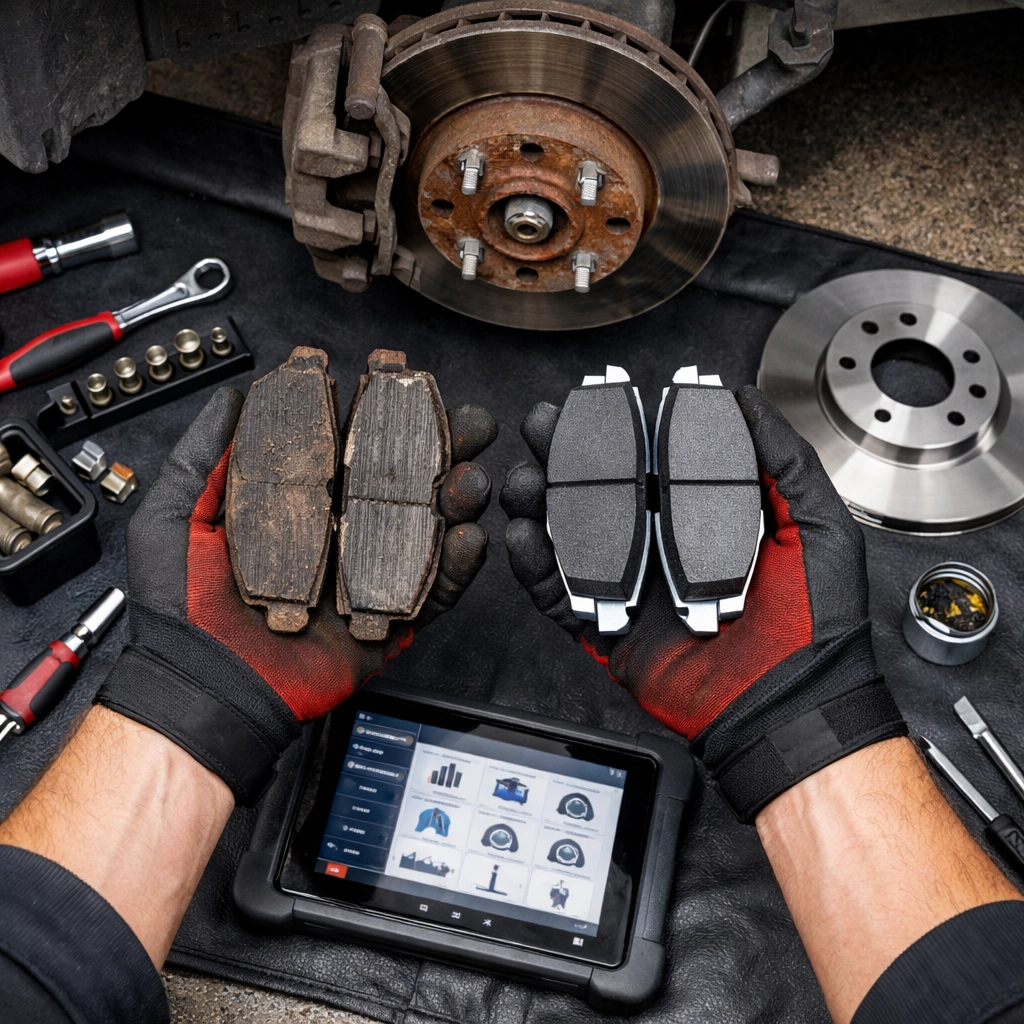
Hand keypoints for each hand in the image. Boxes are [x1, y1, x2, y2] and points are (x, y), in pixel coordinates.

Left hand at [98, 387, 495, 802]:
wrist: (205, 688)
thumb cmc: (181, 610)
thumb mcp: (175, 519)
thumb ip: (203, 458)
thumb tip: (231, 399)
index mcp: (297, 507)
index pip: (349, 448)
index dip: (377, 415)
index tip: (399, 380)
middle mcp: (338, 535)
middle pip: (402, 482)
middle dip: (439, 449)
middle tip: (466, 422)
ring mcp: (367, 577)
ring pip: (427, 529)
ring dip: (456, 499)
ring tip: (469, 478)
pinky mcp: (386, 619)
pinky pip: (433, 592)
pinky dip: (455, 566)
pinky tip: (467, 536)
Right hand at [502, 385, 904, 820]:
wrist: (793, 705)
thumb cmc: (816, 622)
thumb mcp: (816, 523)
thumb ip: (781, 459)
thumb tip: (746, 401)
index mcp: (703, 518)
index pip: (651, 462)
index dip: (620, 429)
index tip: (596, 398)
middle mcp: (662, 547)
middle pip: (600, 491)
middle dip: (566, 455)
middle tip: (544, 425)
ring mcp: (633, 587)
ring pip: (570, 536)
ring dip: (541, 502)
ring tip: (526, 477)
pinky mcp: (609, 628)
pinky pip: (560, 595)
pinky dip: (536, 566)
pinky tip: (524, 534)